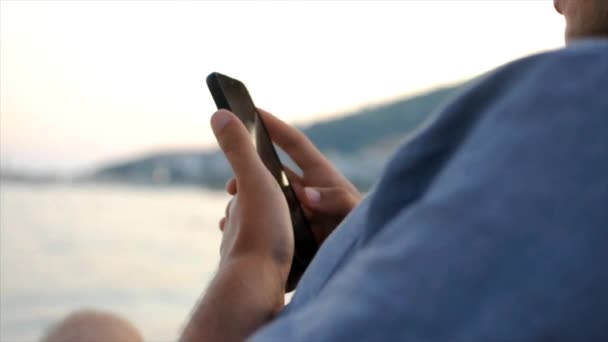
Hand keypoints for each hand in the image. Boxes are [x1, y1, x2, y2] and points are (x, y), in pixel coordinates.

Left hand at [179, 109, 293, 341]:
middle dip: (260, 203)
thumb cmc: (260, 230)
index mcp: (241, 205)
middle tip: (282, 199)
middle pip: (249, 210)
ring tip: (289, 228)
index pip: (244, 184)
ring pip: (256, 235)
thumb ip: (238, 148)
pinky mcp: (257, 279)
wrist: (257, 286)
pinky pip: (267, 260)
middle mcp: (236, 229)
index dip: (252, 175)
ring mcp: (244, 255)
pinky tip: (286, 259)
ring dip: (269, 229)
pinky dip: (274, 253)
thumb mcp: (254, 179)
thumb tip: (218, 113)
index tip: (263, 173)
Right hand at [222, 108, 360, 245]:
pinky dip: (248, 224)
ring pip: (265, 198)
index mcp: (319, 176)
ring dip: (246, 201)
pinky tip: (232, 231)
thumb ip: (334, 199)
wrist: (358, 263)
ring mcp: (295, 210)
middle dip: (250, 172)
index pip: (293, 144)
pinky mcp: (289, 231)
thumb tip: (306, 195)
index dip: (275, 126)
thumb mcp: (351, 211)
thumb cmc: (361, 229)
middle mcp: (304, 190)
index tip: (254, 111)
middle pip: (272, 172)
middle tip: (232, 185)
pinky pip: (265, 222)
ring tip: (229, 213)